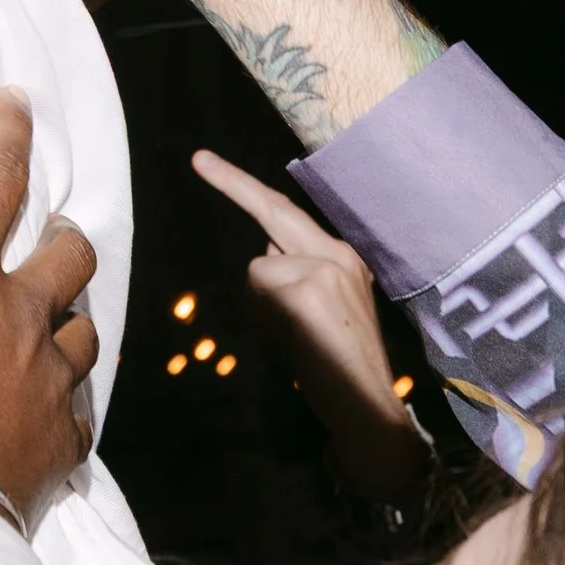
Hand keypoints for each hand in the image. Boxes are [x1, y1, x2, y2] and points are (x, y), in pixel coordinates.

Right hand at [0, 88, 96, 528]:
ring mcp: (47, 383)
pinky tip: (54, 414)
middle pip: (69, 257)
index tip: (19, 100)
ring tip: (59, 319)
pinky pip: (80, 419)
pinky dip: (69, 409)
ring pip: (84, 334)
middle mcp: (18, 316)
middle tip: (58, 230)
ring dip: (72, 320)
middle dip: (64, 237)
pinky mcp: (58, 446)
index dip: (8, 133)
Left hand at [192, 147, 432, 505]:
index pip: (287, 213)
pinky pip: (260, 293)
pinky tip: (295, 342)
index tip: (206, 161)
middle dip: (232, 182)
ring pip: (258, 270)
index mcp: (342, 257)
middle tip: (197, 158)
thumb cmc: (335, 365)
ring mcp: (326, 269)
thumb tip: (262, 259)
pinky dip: (266, 320)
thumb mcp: (319, 309)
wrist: (367, 407)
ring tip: (296, 337)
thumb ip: (294, 276)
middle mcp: (338, 254)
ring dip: (263, 307)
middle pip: (273, 210)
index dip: (245, 187)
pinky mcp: (311, 291)